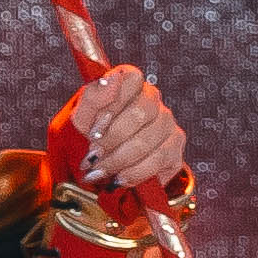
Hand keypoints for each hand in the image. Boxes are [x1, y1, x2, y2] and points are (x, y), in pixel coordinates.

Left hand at [64, 68, 193, 204]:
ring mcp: (167, 122)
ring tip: (99, 171)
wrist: (105, 164)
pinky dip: (133, 173)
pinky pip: (157, 160)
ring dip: (118, 160)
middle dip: (111, 139)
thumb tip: (110, 80)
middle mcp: (153, 98)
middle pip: (140, 113)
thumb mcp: (83, 117)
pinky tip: (118, 179)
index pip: (131, 78)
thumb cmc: (93, 134)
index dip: (111, 104)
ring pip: (147, 140)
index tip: (92, 130)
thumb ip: (93, 96)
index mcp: (130, 82)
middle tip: (92, 155)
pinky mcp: (175, 148)